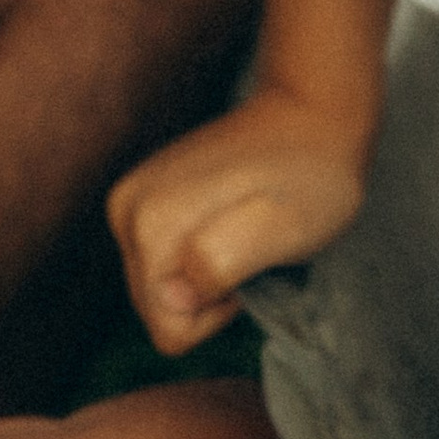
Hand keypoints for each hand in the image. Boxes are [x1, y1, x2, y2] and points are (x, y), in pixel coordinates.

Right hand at [107, 89, 373, 356]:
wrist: (311, 112)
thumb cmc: (310, 176)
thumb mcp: (283, 228)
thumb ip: (221, 262)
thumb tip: (177, 293)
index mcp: (151, 222)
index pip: (169, 326)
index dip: (219, 311)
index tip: (251, 263)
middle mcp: (127, 209)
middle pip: (157, 307)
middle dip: (208, 294)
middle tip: (252, 246)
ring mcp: (132, 199)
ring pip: (159, 287)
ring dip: (205, 274)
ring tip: (244, 230)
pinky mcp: (145, 195)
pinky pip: (164, 261)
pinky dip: (198, 255)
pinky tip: (230, 220)